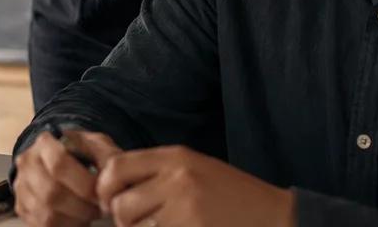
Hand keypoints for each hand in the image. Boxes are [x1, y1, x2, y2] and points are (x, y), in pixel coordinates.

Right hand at [13, 130, 121, 226]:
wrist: (60, 160)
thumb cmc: (81, 153)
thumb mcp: (97, 145)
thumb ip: (107, 156)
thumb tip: (113, 176)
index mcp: (44, 144)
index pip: (59, 164)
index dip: (84, 183)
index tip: (103, 193)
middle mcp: (27, 164)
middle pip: (52, 193)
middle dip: (83, 205)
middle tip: (101, 208)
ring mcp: (22, 187)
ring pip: (47, 213)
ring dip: (75, 218)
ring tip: (91, 212)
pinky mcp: (23, 208)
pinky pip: (43, 225)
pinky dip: (66, 225)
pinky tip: (78, 218)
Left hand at [96, 146, 294, 226]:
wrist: (274, 216)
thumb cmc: (232, 195)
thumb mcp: (195, 168)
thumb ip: (157, 172)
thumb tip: (111, 186)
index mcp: (176, 157)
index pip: (117, 167)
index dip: (104, 188)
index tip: (108, 201)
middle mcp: (177, 178)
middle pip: (121, 204)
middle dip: (123, 220)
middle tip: (138, 224)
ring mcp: (185, 208)